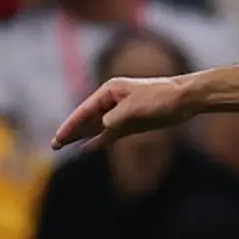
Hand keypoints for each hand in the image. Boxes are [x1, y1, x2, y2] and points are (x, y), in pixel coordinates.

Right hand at [52, 68, 196, 150]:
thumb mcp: (136, 106)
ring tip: (64, 146)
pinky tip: (88, 148)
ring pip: (96, 127)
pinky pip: (110, 134)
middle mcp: (112, 101)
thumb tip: (103, 127)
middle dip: (71, 131)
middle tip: (54, 145)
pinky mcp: (131, 123)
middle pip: (87, 119)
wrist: (184, 99)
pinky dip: (99, 141)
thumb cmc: (160, 97)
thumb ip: (116, 117)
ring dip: (82, 137)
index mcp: (110, 91)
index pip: (85, 110)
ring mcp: (121, 113)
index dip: (71, 125)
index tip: (58, 137)